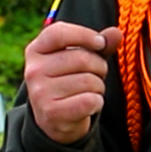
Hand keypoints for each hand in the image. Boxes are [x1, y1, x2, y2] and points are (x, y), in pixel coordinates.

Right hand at [22, 22, 122, 143]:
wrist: (54, 119)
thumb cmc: (69, 80)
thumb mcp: (78, 58)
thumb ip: (97, 44)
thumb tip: (117, 32)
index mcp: (36, 50)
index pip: (58, 33)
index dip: (85, 35)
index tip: (100, 43)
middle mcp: (33, 70)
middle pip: (81, 58)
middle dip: (99, 66)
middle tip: (96, 74)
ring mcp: (40, 92)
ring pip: (89, 81)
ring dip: (99, 87)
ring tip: (90, 91)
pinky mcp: (52, 112)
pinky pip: (90, 100)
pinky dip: (97, 103)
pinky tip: (88, 104)